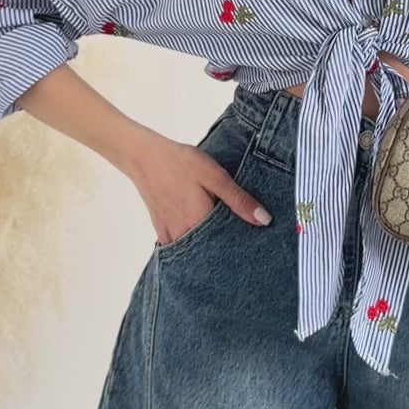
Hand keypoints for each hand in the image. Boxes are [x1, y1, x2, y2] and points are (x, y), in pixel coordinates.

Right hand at [124, 132, 271, 246]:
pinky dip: (193, 243)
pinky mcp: (162, 232)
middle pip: (212, 252)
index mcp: (200, 223)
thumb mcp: (216, 177)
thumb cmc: (181, 163)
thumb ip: (239, 200)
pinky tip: (200, 230)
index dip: (242, 244)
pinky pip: (182, 246)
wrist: (143, 157)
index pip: (229, 246)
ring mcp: (171, 236)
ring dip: (209, 246)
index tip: (254, 240)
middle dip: (227, 247)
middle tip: (240, 236)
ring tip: (222, 232)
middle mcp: (184, 235)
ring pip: (196, 251)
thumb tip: (264, 220)